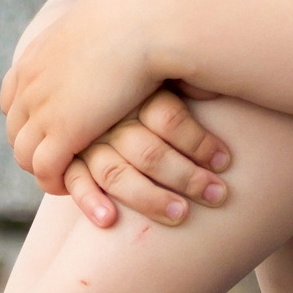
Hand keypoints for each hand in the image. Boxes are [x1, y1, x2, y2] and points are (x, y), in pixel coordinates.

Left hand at [0, 0, 169, 193]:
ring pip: (24, 154)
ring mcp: (42, 109)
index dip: (26, 115)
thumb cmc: (137, 10)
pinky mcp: (62, 133)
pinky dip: (54, 182)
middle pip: (15, 128)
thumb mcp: (104, 2)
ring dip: (42, 169)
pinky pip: (46, 170)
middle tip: (57, 160)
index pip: (11, 95)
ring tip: (65, 178)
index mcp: (36, 55)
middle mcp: (31, 82)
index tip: (46, 125)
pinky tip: (71, 185)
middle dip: (31, 146)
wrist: (144, 23)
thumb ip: (98, 7)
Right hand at [63, 88, 231, 227]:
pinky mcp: (67, 159)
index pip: (168, 118)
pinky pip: (75, 181)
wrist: (81, 73)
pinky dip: (91, 201)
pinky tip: (110, 220)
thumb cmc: (142, 77)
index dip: (199, 142)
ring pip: (116, 173)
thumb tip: (214, 92)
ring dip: (149, 198)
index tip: (225, 161)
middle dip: (186, 177)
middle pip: (148, 152)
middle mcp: (109, 118)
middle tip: (217, 195)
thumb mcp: (165, 72)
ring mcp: (85, 141)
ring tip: (182, 215)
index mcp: (136, 92)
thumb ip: (188, 81)